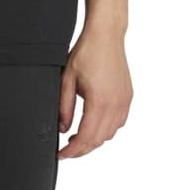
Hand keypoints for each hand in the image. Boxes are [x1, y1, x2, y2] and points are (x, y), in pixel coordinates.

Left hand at [56, 25, 132, 158]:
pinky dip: (106, 129)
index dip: (73, 151)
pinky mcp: (128, 97)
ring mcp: (124, 102)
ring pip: (110, 134)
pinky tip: (94, 124)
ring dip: (95, 140)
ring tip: (78, 137)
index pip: (86, 138)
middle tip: (67, 149)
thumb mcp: (67, 79)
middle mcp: (116, 105)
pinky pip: (119, 123)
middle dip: (82, 149)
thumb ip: (64, 106)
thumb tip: (63, 128)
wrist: (106, 35)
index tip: (62, 155)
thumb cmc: (86, 51)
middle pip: (99, 140)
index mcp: (100, 102)